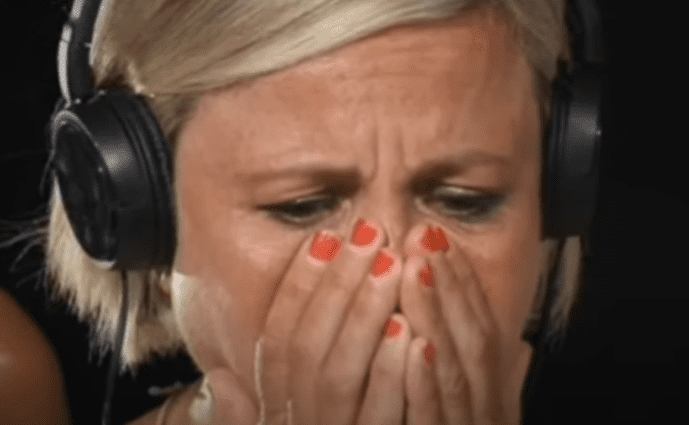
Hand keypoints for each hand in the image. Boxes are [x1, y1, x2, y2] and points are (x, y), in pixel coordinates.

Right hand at [259, 219, 408, 424]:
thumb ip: (247, 408)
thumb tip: (219, 380)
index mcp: (277, 409)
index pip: (278, 341)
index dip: (296, 288)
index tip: (322, 238)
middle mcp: (296, 422)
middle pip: (308, 348)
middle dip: (337, 285)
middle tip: (369, 233)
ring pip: (340, 374)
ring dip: (364, 315)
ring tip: (394, 263)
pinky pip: (380, 416)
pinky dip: (391, 374)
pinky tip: (411, 330)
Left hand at [400, 225, 516, 424]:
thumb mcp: (483, 417)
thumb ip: (503, 383)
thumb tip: (521, 345)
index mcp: (491, 399)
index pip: (482, 331)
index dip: (464, 282)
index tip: (437, 237)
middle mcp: (485, 412)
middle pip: (471, 341)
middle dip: (449, 284)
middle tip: (422, 235)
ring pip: (452, 371)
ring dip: (434, 315)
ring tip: (413, 268)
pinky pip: (429, 418)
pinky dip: (423, 380)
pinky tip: (409, 340)